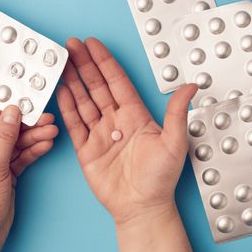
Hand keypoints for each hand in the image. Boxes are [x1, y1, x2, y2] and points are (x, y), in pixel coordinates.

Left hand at [0, 104, 57, 251]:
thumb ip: (4, 137)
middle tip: (46, 119)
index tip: (22, 106)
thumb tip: (12, 111)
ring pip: (16, 142)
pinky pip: (21, 155)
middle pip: (5, 128)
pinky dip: (33, 150)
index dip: (3, 108)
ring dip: (34, 137)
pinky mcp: (7, 171)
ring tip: (52, 131)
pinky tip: (46, 144)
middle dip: (26, 124)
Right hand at [57, 38, 197, 251]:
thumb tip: (191, 86)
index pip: (116, 81)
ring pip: (83, 100)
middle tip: (71, 45)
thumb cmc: (159, 178)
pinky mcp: (86, 148)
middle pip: (96, 86)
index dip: (104, 61)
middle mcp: (115, 120)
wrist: (141, 207)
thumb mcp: (174, 143)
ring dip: (72, 81)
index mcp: (134, 115)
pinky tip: (61, 90)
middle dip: (84, 64)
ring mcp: (99, 133)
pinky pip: (74, 123)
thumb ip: (177, 113)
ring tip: (62, 62)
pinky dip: (67, 106)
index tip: (92, 44)